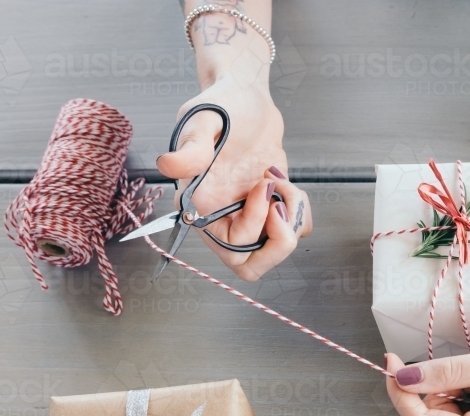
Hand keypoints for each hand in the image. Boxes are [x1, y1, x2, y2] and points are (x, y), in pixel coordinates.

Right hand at [155, 76, 311, 280]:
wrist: (246, 94)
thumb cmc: (222, 104)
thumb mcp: (203, 118)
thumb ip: (191, 147)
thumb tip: (169, 166)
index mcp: (201, 206)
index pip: (231, 248)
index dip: (253, 225)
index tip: (263, 187)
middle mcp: (223, 217)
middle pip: (252, 265)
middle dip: (277, 240)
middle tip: (281, 202)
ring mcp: (248, 216)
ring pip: (276, 250)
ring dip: (291, 220)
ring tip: (281, 185)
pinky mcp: (270, 208)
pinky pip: (293, 230)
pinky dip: (300, 212)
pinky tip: (286, 185)